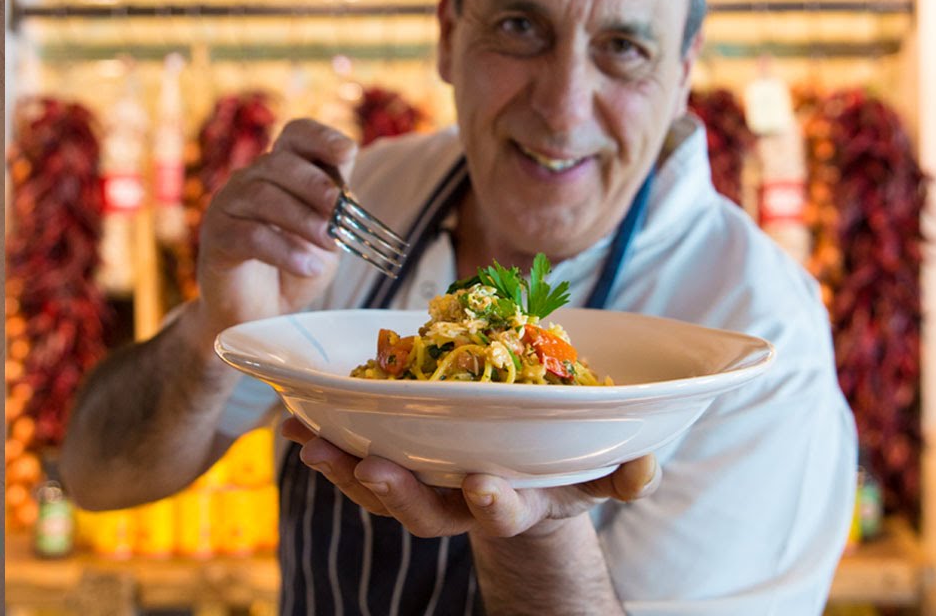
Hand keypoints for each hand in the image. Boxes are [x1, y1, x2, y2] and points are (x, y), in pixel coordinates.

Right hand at [193, 119, 356, 337]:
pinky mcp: (216, 238)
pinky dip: (284, 251)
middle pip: (280, 163)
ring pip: (263, 196)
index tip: (346, 153)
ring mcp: (228, 205)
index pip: (296, 135)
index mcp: (281, 171)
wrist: (262, 313)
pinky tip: (308, 267)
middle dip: (317, 186)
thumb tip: (345, 196)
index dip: (321, 137)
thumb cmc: (297, 266)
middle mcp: (250, 179)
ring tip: (332, 245)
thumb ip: (335, 210)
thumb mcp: (327, 234)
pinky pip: (249, 235)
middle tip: (341, 212)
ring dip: (304, 220)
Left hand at [280, 418, 660, 539]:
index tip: (485, 487)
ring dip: (346, 469)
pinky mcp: (398, 463)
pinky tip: (290, 423)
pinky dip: (326, 444)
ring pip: (382, 491)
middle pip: (425, 512)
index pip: (503, 510)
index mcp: (513, 501)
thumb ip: (624, 473)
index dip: (494, 504)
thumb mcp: (599, 474)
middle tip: (374, 471)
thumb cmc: (564, 471)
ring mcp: (426, 488)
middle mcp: (461, 503)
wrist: (527, 479)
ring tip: (311, 445)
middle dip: (399, 493)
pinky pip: (356, 461)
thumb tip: (646, 465)